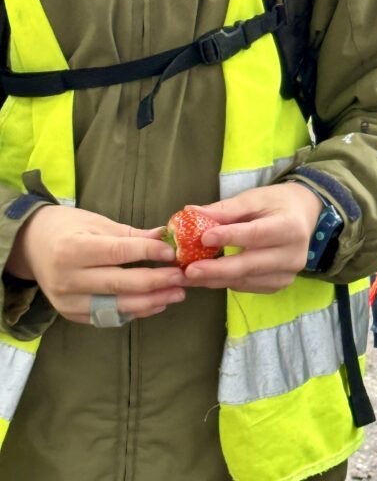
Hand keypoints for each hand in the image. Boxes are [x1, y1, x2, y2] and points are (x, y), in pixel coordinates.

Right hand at [7, 204, 186, 324]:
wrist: (31, 246)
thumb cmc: (67, 227)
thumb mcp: (97, 223)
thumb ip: (131, 235)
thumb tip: (166, 237)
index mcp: (73, 249)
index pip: (118, 253)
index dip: (148, 253)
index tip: (173, 253)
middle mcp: (68, 278)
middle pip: (120, 284)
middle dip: (156, 282)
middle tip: (183, 277)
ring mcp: (68, 301)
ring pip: (117, 306)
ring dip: (151, 302)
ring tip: (177, 294)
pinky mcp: (70, 315)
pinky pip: (108, 317)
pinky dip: (134, 311)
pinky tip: (155, 304)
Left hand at [181, 182, 322, 292]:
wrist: (303, 215)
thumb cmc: (277, 203)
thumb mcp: (254, 198)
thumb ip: (226, 209)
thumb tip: (192, 213)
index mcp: (290, 227)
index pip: (256, 235)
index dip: (230, 237)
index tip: (204, 238)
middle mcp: (293, 255)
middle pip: (250, 265)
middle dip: (217, 269)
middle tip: (189, 270)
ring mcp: (287, 274)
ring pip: (245, 280)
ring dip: (215, 279)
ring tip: (188, 275)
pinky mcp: (279, 285)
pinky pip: (248, 286)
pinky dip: (226, 282)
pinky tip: (207, 277)